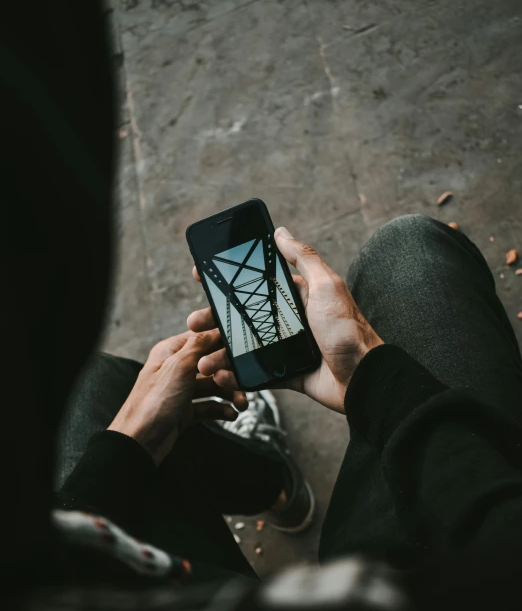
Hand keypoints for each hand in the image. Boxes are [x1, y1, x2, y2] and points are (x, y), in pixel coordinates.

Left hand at [108, 330, 246, 464]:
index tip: (240, 348)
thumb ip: (198, 346)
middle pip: (211, 365)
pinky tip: (231, 414)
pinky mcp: (185, 412)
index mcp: (170, 353)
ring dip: (229, 394)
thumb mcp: (178, 367)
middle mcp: (176, 370)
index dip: (221, 343)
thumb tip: (214, 328)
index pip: (201, 339)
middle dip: (228, 374)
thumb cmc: (153, 403)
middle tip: (238, 383)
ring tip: (241, 404)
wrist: (140, 443)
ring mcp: (181, 391)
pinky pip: (208, 407)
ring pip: (213, 387)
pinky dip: (221, 410)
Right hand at [188, 228, 382, 413]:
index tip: (202, 279)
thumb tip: (280, 231)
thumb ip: (304, 258)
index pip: (256, 285)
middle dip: (215, 321)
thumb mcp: (327, 286)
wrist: (365, 379)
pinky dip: (238, 376)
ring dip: (221, 352)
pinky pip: (258, 373)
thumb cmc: (348, 330)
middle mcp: (291, 320)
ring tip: (201, 360)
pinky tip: (221, 375)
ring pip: (246, 347)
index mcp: (298, 296)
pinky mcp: (289, 373)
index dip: (228, 283)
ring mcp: (288, 348)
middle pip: (244, 317)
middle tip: (193, 324)